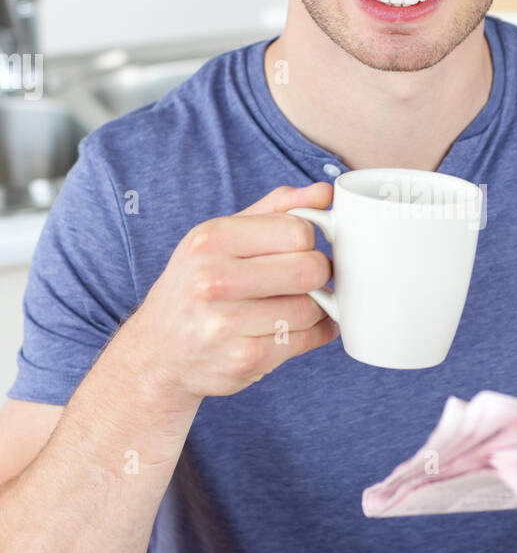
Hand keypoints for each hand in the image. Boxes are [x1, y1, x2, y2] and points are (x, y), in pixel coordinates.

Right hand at [124, 183, 339, 406]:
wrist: (158, 354)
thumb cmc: (196, 287)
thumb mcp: (221, 238)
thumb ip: (274, 210)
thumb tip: (323, 192)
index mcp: (210, 240)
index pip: (297, 230)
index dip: (309, 241)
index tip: (300, 250)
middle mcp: (213, 280)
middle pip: (310, 268)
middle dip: (318, 274)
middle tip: (304, 279)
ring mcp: (227, 324)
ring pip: (312, 307)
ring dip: (315, 308)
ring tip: (293, 305)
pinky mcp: (245, 359)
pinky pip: (306, 340)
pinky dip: (312, 334)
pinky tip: (294, 330)